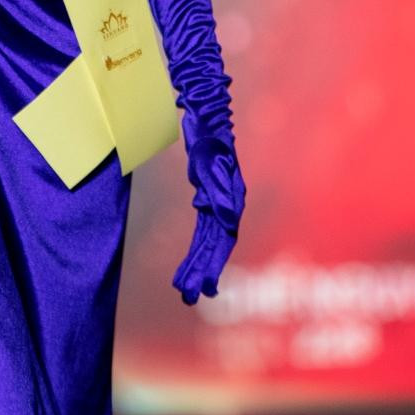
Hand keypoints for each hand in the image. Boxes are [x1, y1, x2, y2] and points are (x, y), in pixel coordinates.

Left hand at [172, 132, 246, 303]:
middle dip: (202, 272)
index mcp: (230, 201)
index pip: (222, 241)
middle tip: (188, 297)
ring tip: (183, 289)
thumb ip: (219, 192)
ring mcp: (218, 203)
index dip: (213, 265)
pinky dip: (196, 247)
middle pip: (214, 246)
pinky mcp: (208, 197)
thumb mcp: (209, 162)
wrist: (206, 117)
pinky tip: (190, 261)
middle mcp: (227, 206)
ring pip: (207, 241)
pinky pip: (203, 229)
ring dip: (197, 264)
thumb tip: (228, 222)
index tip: (204, 288)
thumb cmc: (208, 138)